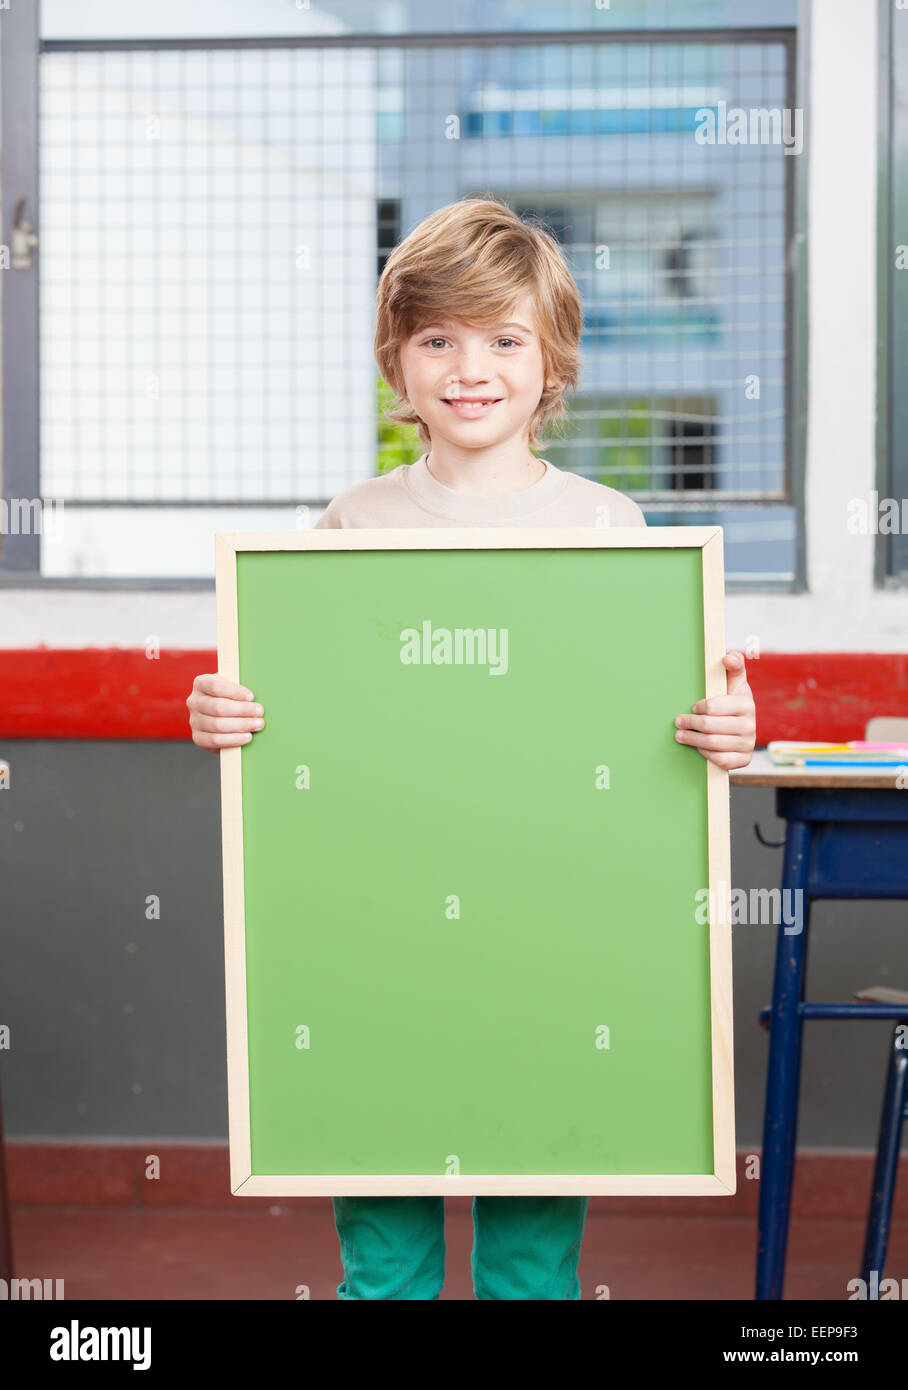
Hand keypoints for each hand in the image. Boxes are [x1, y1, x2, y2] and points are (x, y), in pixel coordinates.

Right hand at [187, 673, 264, 750]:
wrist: (221, 716)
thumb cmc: (231, 697)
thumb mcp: (233, 686)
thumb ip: (240, 687)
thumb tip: (254, 696)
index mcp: (201, 683)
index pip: (215, 686)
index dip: (234, 691)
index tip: (251, 696)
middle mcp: (194, 702)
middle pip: (218, 707)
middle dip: (242, 710)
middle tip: (260, 712)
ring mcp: (194, 720)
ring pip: (218, 725)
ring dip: (241, 725)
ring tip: (258, 724)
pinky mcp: (198, 738)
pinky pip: (215, 740)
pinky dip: (233, 739)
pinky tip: (247, 737)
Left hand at [674, 650, 755, 769]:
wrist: (742, 728)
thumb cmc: (732, 701)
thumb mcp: (734, 682)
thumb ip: (734, 666)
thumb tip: (727, 657)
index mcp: (746, 703)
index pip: (714, 707)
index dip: (699, 707)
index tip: (693, 706)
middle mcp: (750, 724)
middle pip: (710, 726)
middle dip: (690, 723)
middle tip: (678, 722)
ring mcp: (748, 743)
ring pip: (712, 743)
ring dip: (692, 739)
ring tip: (680, 735)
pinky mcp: (744, 759)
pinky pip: (721, 760)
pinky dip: (706, 754)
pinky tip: (698, 748)